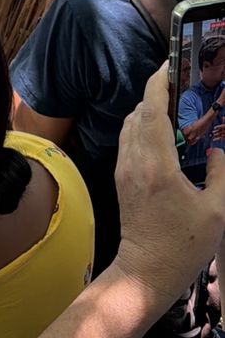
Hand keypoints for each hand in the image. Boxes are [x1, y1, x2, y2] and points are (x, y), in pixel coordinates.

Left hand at [115, 65, 224, 308]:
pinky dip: (142, 127)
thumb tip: (218, 150)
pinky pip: (128, 140)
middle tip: (179, 84)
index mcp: (158, 166)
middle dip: (156, 93)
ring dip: (147, 110)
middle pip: (139, 112)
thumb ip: (221, 175)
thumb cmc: (183, 246)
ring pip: (130, 125)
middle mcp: (135, 162)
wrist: (146, 272)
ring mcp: (124, 169)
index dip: (158, 84)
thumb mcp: (215, 212)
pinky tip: (161, 133)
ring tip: (173, 106)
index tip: (169, 65)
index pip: (152, 112)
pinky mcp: (121, 178)